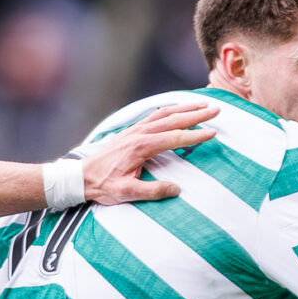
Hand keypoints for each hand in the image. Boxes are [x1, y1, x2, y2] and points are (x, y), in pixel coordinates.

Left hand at [81, 100, 219, 205]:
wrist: (81, 176)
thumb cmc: (103, 185)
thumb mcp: (127, 193)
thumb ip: (152, 192)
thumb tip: (176, 189)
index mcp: (141, 147)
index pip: (174, 138)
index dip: (195, 136)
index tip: (212, 133)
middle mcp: (139, 134)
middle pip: (173, 119)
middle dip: (196, 114)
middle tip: (216, 110)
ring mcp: (135, 130)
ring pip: (164, 113)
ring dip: (185, 108)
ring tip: (203, 104)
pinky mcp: (132, 131)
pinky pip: (155, 115)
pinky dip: (170, 109)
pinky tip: (178, 109)